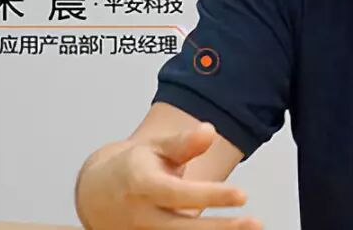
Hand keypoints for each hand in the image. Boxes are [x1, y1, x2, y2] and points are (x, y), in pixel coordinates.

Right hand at [76, 122, 261, 228]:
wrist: (96, 195)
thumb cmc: (134, 167)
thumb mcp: (155, 148)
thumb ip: (183, 143)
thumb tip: (209, 131)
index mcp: (143, 186)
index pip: (179, 194)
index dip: (211, 195)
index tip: (243, 195)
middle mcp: (142, 217)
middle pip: (184, 229)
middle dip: (220, 229)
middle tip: (255, 223)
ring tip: (250, 229)